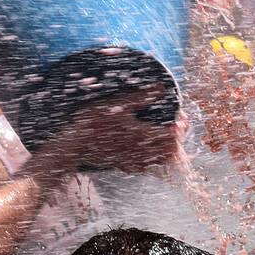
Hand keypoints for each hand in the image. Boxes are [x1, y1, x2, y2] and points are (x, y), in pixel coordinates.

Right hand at [25, 88, 183, 178]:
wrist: (74, 146)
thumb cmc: (93, 122)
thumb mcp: (117, 105)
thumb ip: (140, 98)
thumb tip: (161, 88)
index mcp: (144, 135)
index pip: (174, 135)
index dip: (180, 126)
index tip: (179, 118)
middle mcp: (142, 151)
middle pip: (171, 149)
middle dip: (177, 137)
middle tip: (175, 125)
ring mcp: (134, 161)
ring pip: (162, 160)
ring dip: (167, 149)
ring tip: (164, 137)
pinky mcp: (125, 166)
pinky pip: (147, 167)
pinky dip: (154, 160)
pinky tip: (149, 150)